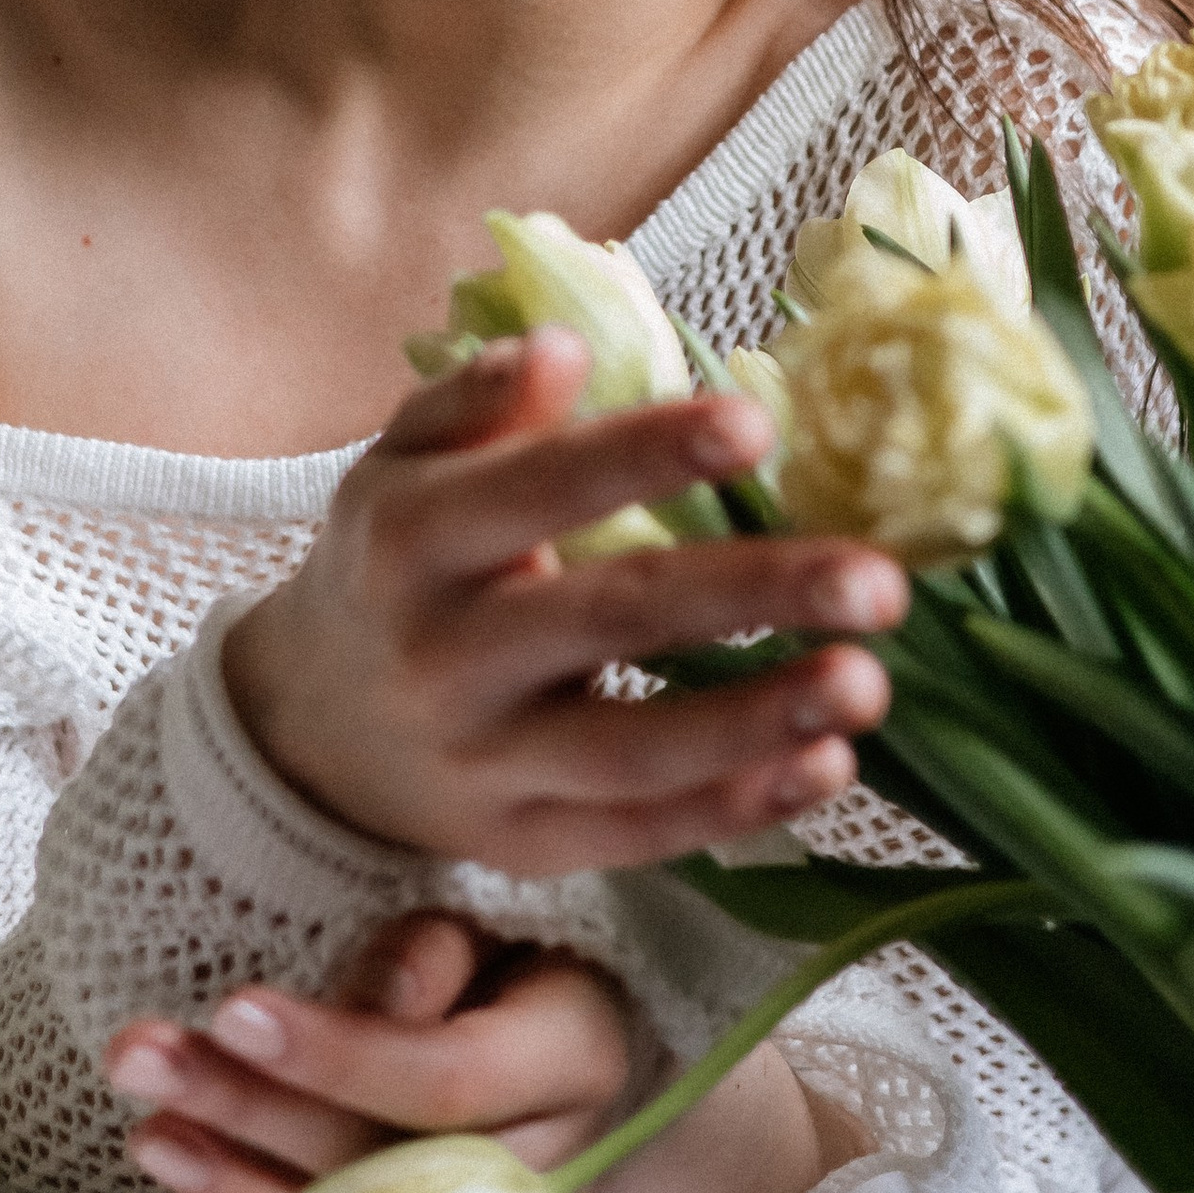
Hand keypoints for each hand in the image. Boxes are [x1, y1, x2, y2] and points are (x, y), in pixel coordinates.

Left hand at [107, 913, 629, 1192]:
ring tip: (147, 1135)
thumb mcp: (498, 930)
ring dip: (234, 1187)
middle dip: (248, 1110)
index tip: (231, 1009)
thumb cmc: (517, 971)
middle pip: (376, 1163)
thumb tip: (374, 997)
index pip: (443, 1080)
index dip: (336, 1053)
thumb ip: (435, 955)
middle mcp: (533, 1177)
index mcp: (568, 1068)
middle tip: (137, 1055)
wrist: (569, 1067)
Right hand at [220, 327, 906, 873]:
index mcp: (413, 540)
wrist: (313, 725)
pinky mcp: (524, 844)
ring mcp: (484, 763)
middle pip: (611, 620)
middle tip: (880, 579)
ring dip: (759, 720)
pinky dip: (737, 808)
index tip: (756, 424)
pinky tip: (827, 764)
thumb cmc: (393, 564)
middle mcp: (444, 656)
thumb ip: (474, 400)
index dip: (645, 455)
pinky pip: (639, 835)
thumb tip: (565, 348)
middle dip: (753, 595)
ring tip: (869, 683)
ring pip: (634, 751)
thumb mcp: (400, 463)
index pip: (537, 489)